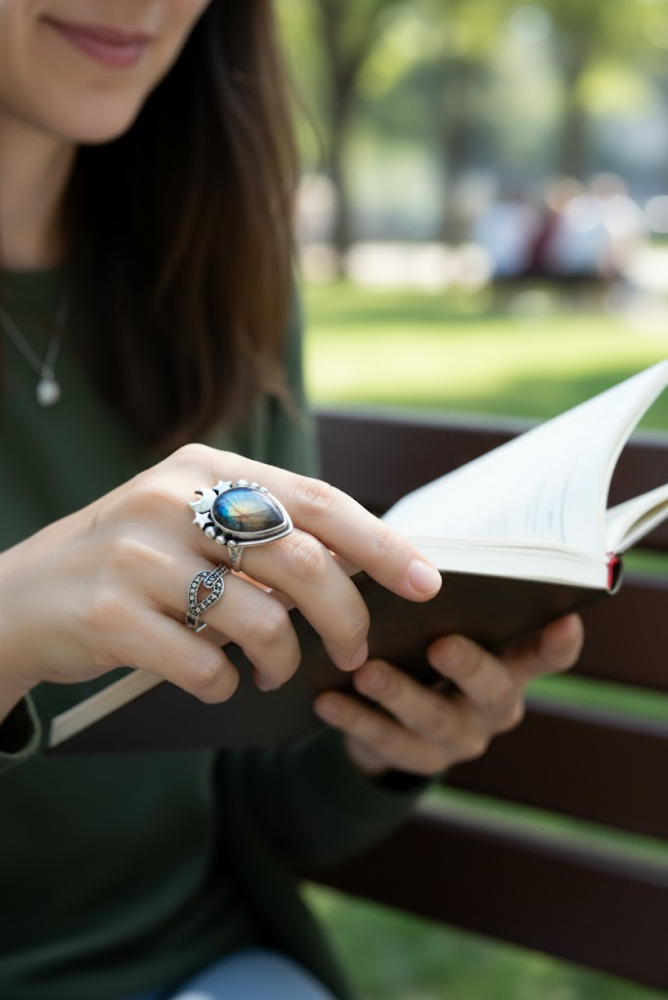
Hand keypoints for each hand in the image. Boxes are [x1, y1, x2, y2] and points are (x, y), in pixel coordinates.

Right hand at [0, 444, 441, 706]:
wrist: (21, 599)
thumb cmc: (130, 565)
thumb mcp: (192, 524)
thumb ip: (265, 536)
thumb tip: (359, 571)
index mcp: (206, 466)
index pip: (317, 499)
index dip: (380, 542)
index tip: (426, 580)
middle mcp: (174, 498)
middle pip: (302, 560)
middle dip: (346, 616)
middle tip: (356, 651)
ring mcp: (138, 553)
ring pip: (260, 618)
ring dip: (283, 660)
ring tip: (274, 671)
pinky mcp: (109, 611)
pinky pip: (203, 663)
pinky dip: (223, 684)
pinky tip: (214, 681)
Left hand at [313, 613, 583, 777]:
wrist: (395, 714)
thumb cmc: (422, 638)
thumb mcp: (439, 616)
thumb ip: (437, 593)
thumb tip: (406, 547)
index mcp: (511, 662)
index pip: (549, 654)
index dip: (559, 642)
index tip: (562, 619)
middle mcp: (494, 704)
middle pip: (494, 690)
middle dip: (469, 666)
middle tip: (441, 644)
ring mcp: (460, 737)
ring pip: (434, 719)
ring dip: (400, 694)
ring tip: (368, 671)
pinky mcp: (417, 760)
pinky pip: (386, 742)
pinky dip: (356, 719)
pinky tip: (327, 699)